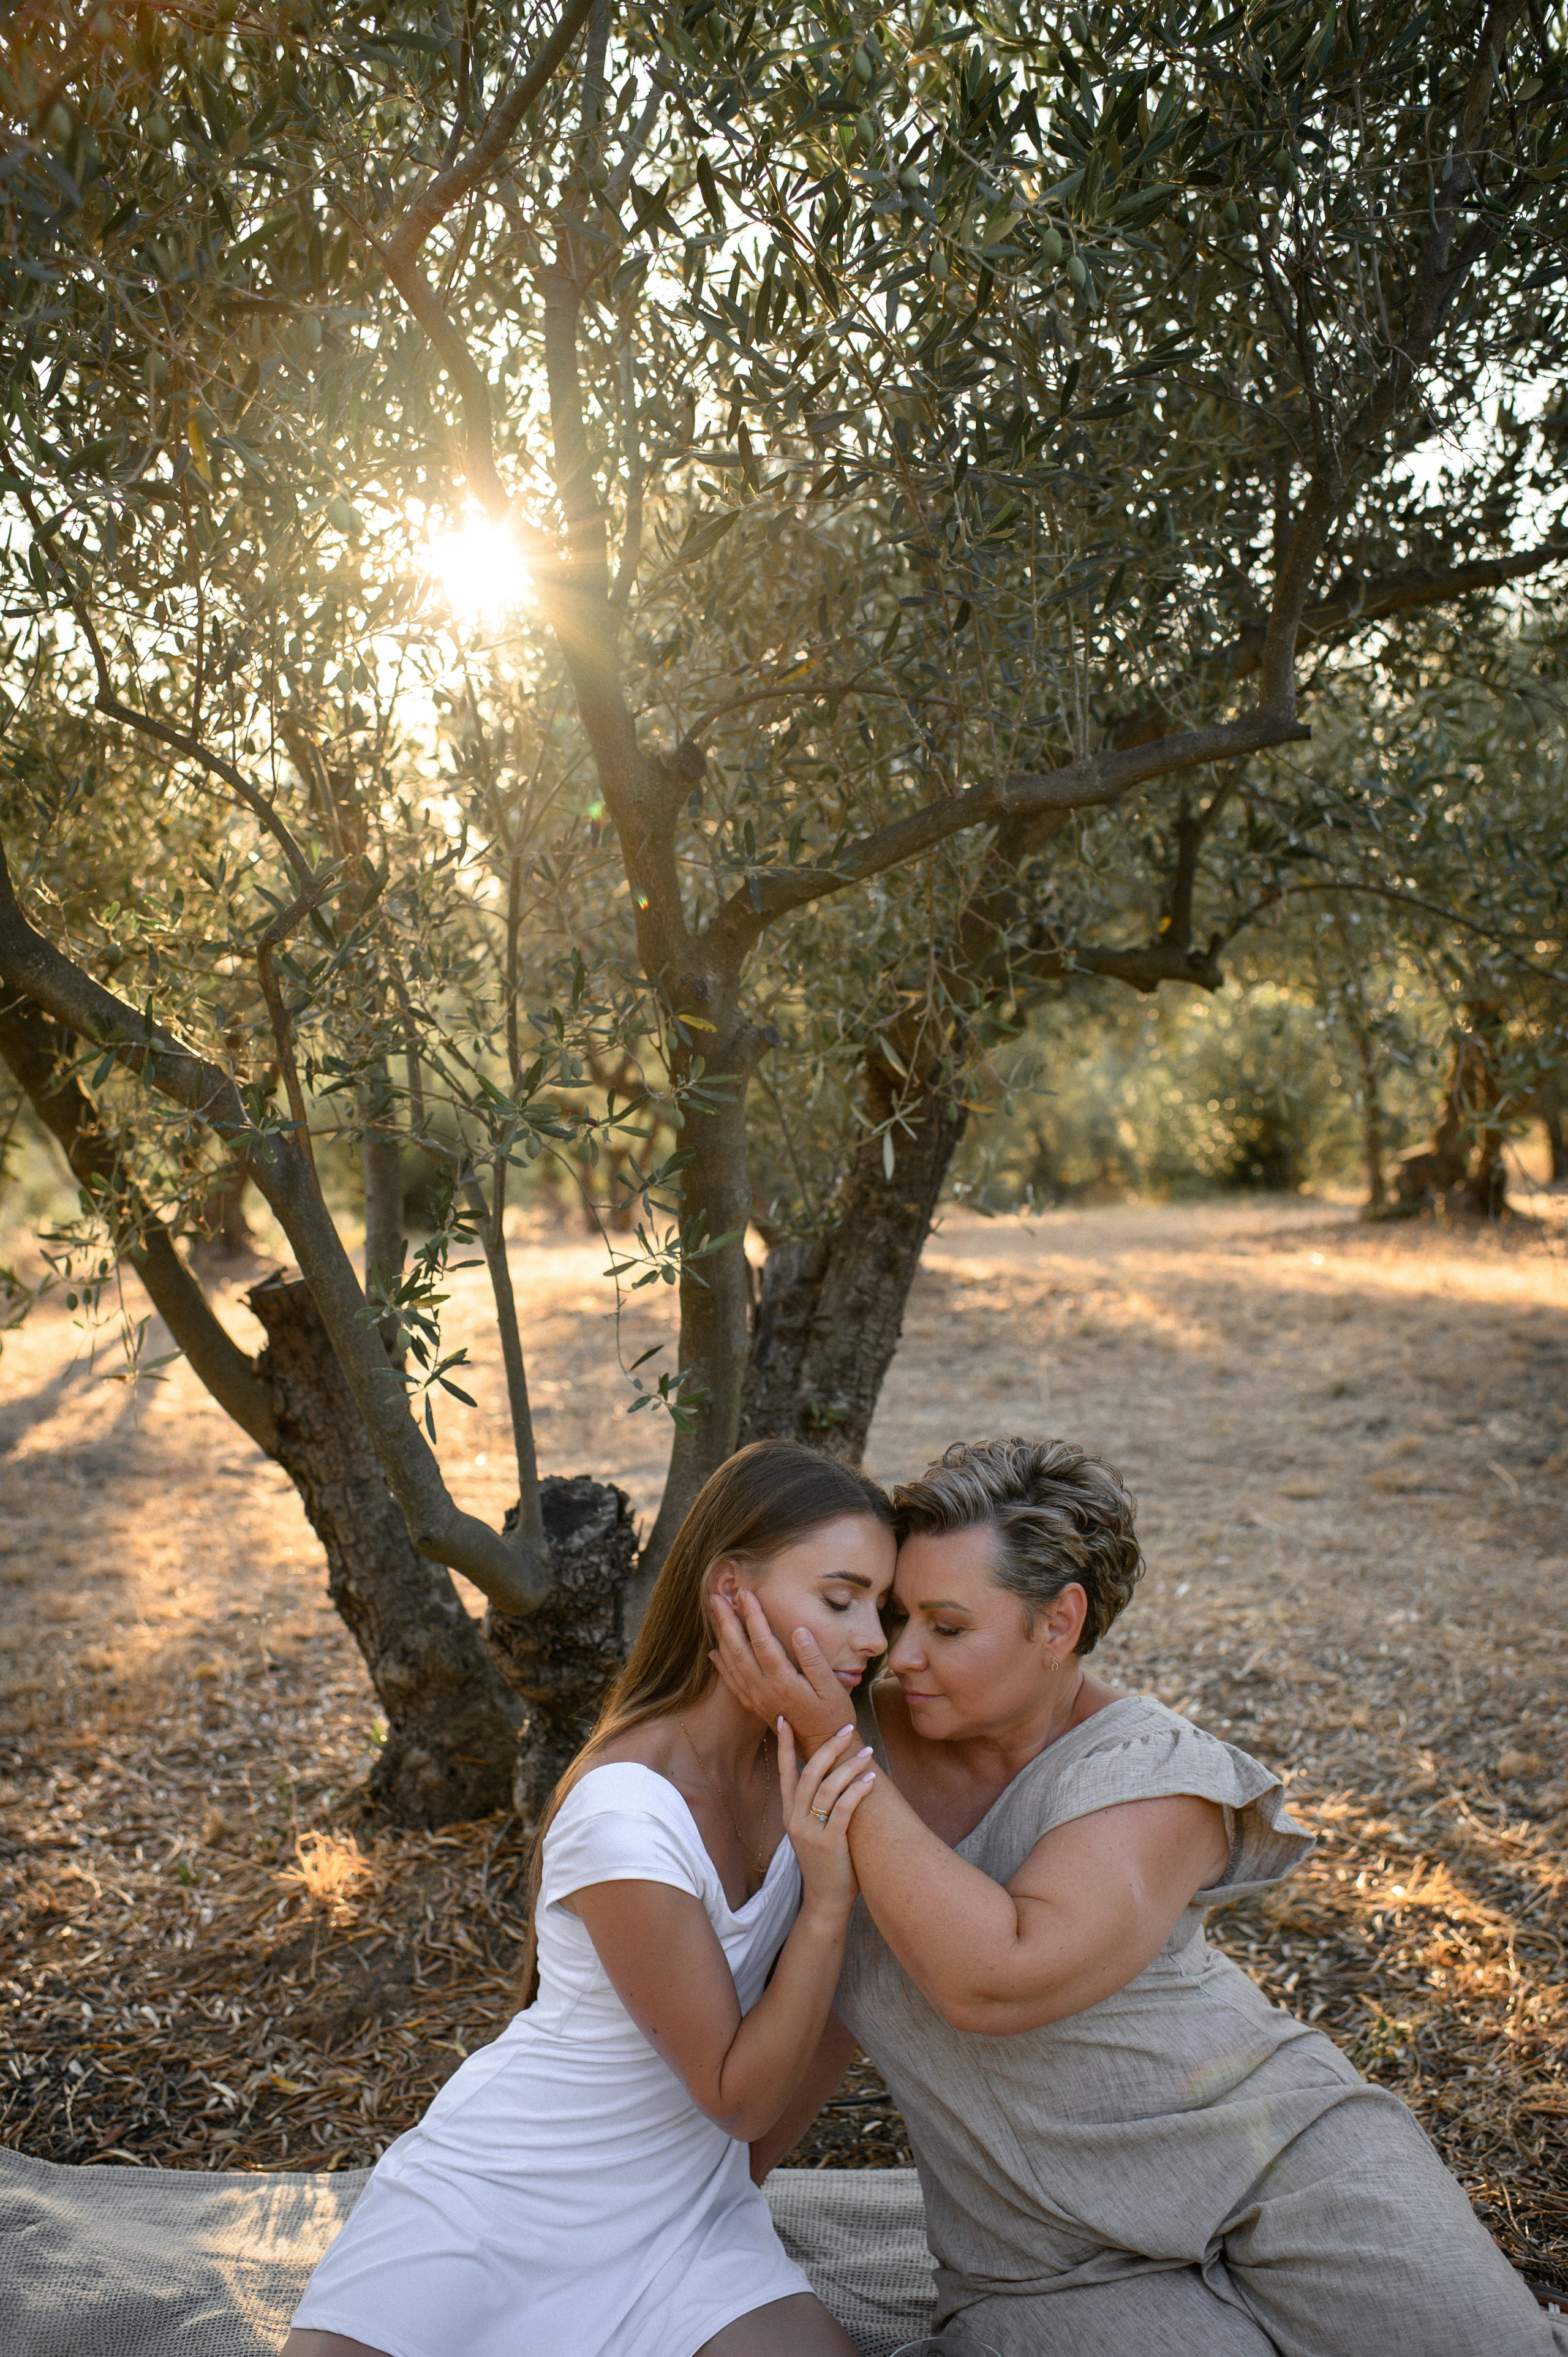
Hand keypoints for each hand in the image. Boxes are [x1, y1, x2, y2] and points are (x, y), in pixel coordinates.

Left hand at [710, 1588, 854, 1751]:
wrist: (823, 1749)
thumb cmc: (833, 1716)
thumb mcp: (832, 1687)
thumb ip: (814, 1659)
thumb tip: (799, 1631)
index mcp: (783, 1682)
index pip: (763, 1642)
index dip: (753, 1616)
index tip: (745, 1594)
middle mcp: (764, 1690)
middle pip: (739, 1650)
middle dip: (727, 1621)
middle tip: (716, 1596)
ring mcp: (757, 1699)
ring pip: (732, 1664)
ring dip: (721, 1636)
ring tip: (714, 1614)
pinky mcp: (756, 1706)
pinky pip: (732, 1683)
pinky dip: (721, 1665)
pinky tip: (714, 1652)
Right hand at [779, 1721, 875, 1918]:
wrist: (825, 1901)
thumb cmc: (827, 1861)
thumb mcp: (815, 1830)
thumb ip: (819, 1804)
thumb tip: (836, 1772)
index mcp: (790, 1813)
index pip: (785, 1771)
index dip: (785, 1745)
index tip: (784, 1718)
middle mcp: (795, 1819)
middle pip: (809, 1773)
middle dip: (828, 1748)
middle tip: (847, 1729)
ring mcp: (810, 1832)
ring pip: (827, 1788)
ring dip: (849, 1767)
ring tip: (868, 1753)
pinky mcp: (828, 1844)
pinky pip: (843, 1809)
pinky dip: (857, 1791)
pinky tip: (870, 1780)